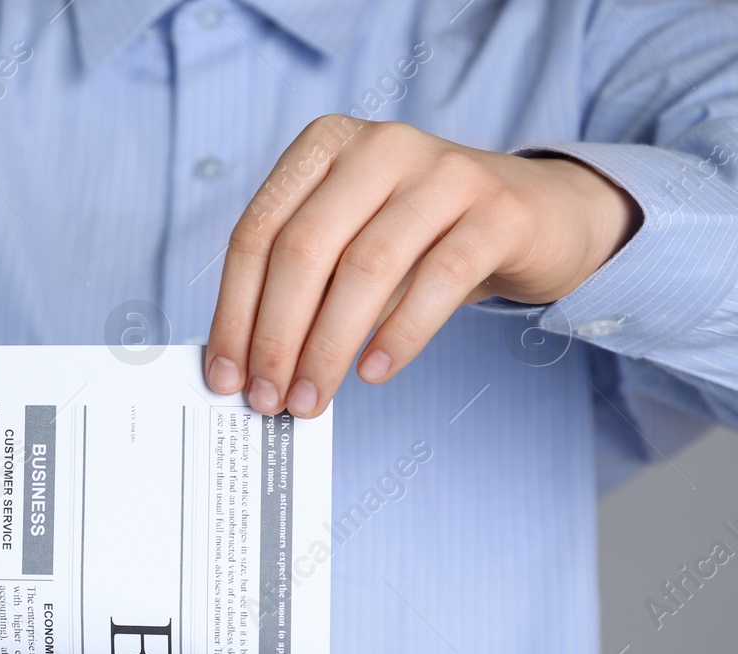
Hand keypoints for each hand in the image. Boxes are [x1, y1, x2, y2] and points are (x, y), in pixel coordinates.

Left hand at [205, 117, 640, 416]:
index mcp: (325, 146)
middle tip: (269, 397)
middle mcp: (380, 146)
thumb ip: (301, 286)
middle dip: (276, 336)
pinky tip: (374, 372)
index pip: (257, 233)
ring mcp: (444, 171)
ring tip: (313, 398)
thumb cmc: (422, 237)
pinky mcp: (498, 210)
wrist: (537, 215)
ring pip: (366, 267)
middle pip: (304, 250)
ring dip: (329, 346)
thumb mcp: (350, 243)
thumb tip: (246, 365)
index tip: (224, 375)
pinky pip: (438, 278)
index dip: (234, 312)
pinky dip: (400, 334)